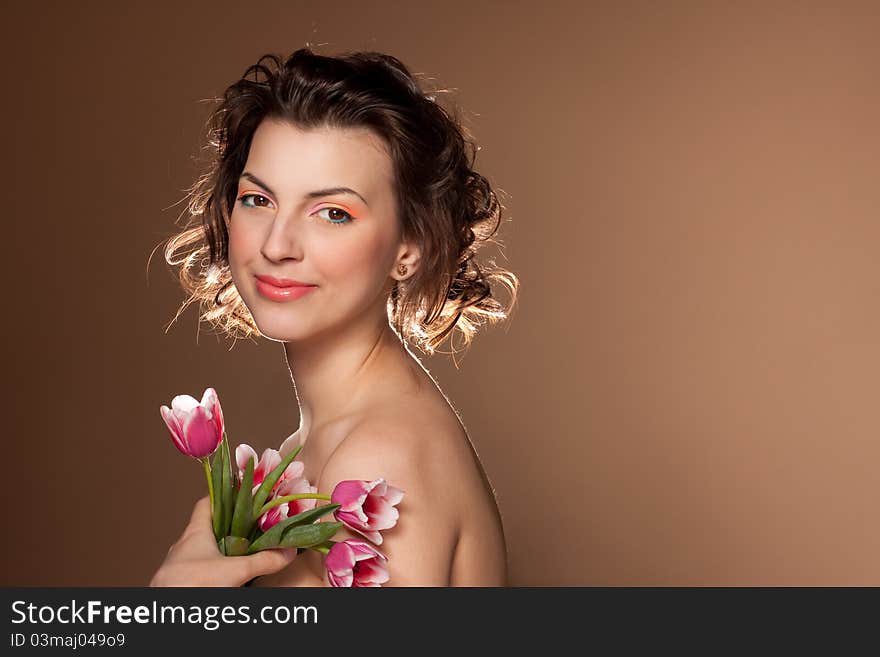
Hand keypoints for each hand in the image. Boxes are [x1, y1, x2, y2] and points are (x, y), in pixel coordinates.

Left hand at [150, 495, 298, 586]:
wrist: (168, 615)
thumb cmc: (193, 584)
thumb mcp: (234, 571)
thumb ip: (263, 561)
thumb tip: (288, 552)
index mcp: (194, 533)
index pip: (206, 503)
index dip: (224, 495)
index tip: (243, 494)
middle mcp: (184, 546)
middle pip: (208, 528)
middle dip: (231, 528)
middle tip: (252, 527)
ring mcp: (180, 565)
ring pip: (204, 550)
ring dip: (223, 550)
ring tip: (245, 552)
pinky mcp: (180, 583)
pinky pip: (200, 569)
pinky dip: (215, 569)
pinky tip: (228, 577)